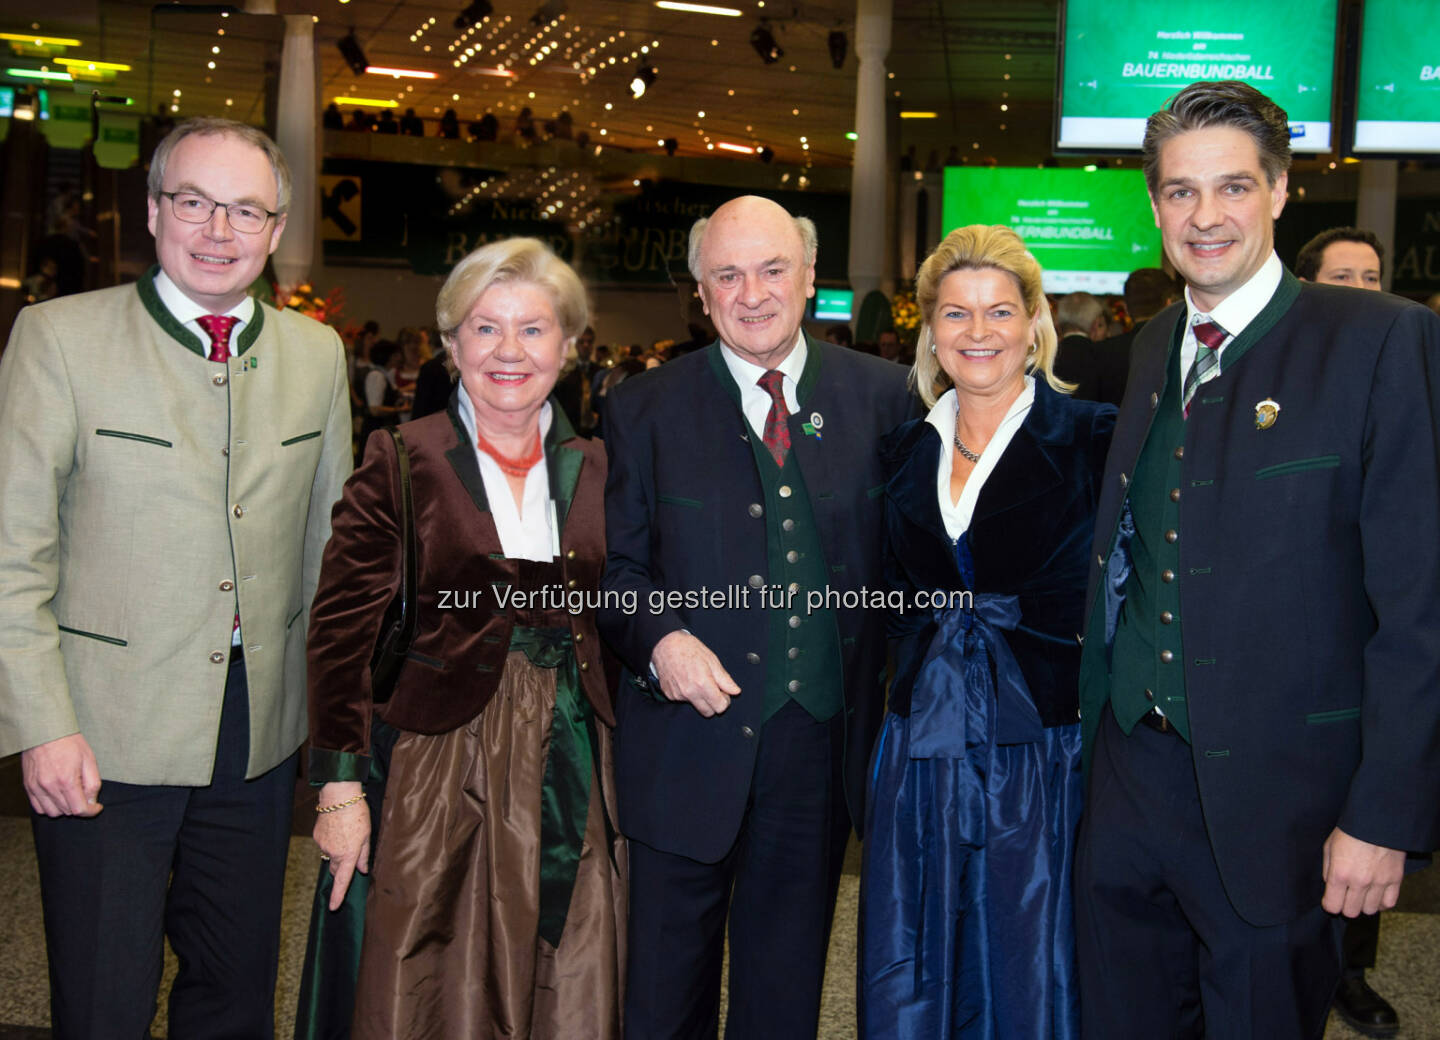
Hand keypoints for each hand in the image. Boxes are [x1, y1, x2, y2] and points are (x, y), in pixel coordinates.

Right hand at [21, 733, 102, 817]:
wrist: (46, 731)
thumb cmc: (70, 743)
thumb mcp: (89, 759)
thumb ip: (93, 783)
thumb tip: (92, 801)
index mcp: (66, 780)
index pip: (79, 809)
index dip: (91, 811)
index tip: (97, 807)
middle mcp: (49, 787)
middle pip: (67, 811)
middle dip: (79, 806)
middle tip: (84, 793)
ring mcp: (36, 787)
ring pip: (52, 812)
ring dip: (64, 808)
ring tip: (70, 794)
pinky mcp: (28, 786)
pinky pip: (38, 807)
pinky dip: (49, 806)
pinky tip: (57, 796)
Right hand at [313, 781, 370, 909]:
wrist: (338, 796)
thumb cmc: (357, 813)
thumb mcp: (367, 834)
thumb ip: (364, 855)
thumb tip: (363, 869)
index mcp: (349, 854)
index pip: (343, 880)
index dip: (338, 895)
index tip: (333, 907)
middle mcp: (334, 853)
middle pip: (336, 869)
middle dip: (342, 868)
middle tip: (349, 854)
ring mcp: (323, 845)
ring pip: (330, 856)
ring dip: (337, 851)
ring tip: (345, 833)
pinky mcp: (316, 837)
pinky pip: (324, 845)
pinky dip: (330, 841)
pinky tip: (336, 828)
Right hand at [651, 630, 739, 717]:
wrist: (666, 644)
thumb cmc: (689, 648)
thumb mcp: (712, 660)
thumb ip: (724, 679)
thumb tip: (735, 691)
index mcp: (703, 683)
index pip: (720, 707)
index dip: (724, 701)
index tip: (723, 693)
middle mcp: (690, 692)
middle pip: (708, 713)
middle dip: (713, 704)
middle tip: (713, 689)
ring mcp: (678, 695)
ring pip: (695, 705)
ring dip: (699, 698)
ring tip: (696, 680)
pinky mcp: (669, 695)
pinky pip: (683, 700)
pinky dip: (687, 694)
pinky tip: (685, 679)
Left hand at [1321, 826, 1405, 916]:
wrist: (1376, 821)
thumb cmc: (1349, 832)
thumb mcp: (1329, 847)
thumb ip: (1328, 869)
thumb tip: (1330, 886)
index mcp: (1339, 873)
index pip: (1332, 906)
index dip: (1330, 904)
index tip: (1330, 900)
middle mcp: (1359, 882)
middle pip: (1351, 912)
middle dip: (1345, 906)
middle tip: (1345, 897)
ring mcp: (1379, 882)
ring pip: (1370, 910)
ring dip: (1363, 904)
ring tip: (1361, 894)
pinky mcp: (1395, 880)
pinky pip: (1389, 903)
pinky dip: (1381, 903)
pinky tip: (1375, 894)